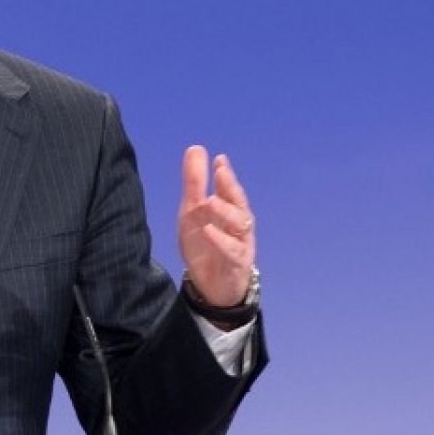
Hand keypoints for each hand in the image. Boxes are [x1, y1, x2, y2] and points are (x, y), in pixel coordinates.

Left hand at [177, 145, 255, 307]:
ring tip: (211, 201)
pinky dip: (221, 240)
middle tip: (221, 171)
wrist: (210, 286)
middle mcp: (238, 225)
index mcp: (229, 211)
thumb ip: (195, 183)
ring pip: (240, 225)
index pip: (230, 190)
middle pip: (239, 204)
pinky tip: (209, 230)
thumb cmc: (206, 244)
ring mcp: (240, 244)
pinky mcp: (236, 264)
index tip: (219, 159)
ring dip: (226, 212)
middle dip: (231, 188)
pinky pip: (232, 251)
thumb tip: (196, 148)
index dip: (226, 176)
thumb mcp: (193, 212)